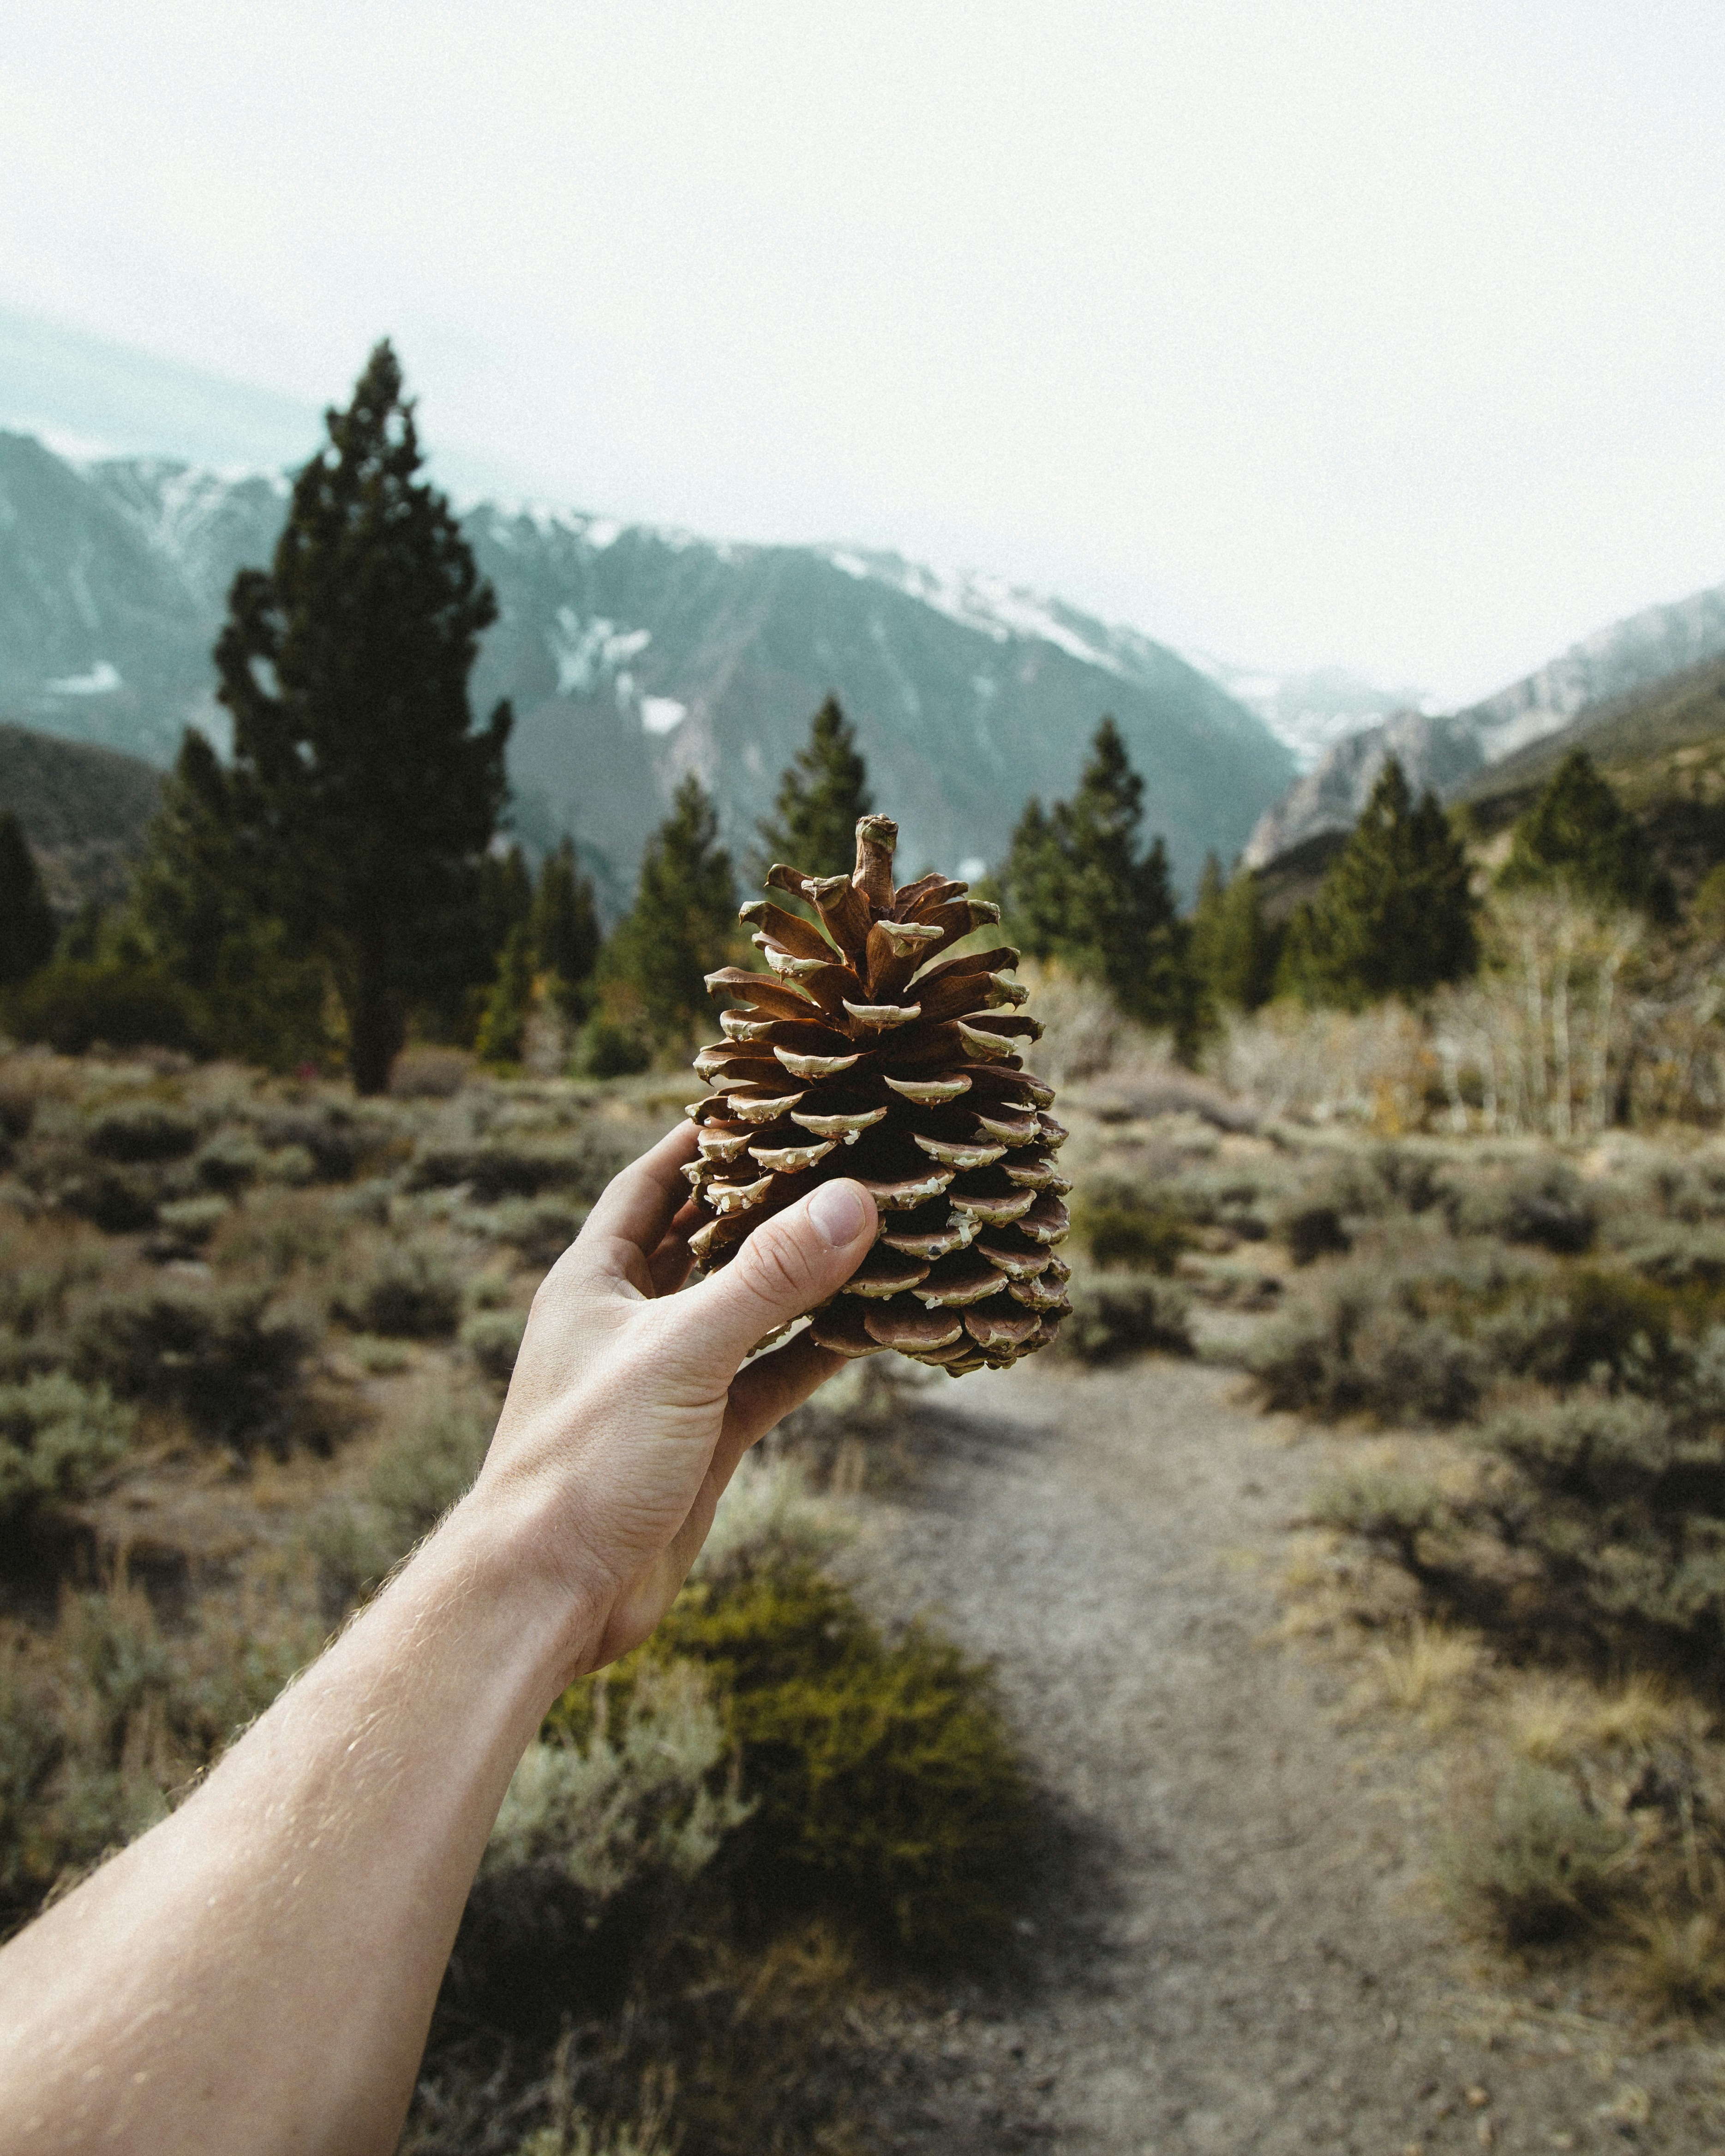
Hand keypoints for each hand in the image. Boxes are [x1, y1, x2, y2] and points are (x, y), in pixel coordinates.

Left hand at [472, 1121, 877, 1675]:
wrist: (548, 1596)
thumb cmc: (583, 1462)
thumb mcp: (681, 1352)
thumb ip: (768, 1278)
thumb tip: (853, 1201)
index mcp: (594, 1281)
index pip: (650, 1183)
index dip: (700, 1139)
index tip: (762, 1099)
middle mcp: (628, 1323)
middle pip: (704, 1240)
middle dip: (766, 1201)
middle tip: (840, 1155)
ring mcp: (666, 1383)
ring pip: (745, 1310)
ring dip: (801, 1278)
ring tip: (873, 1231)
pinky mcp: (700, 1440)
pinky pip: (768, 1377)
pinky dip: (814, 1352)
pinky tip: (869, 1327)